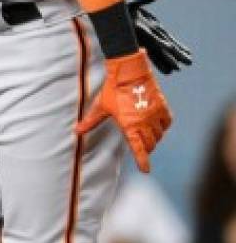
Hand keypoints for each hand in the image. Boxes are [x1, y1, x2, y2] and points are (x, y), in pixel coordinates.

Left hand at [75, 49, 171, 172]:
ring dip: (153, 138)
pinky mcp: (163, 107)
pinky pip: (166, 123)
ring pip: (158, 135)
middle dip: (145, 148)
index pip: (138, 148)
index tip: (145, 170)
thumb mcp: (100, 106)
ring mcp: (155, 115)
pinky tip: (155, 124)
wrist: (129, 71)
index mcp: (130, 125)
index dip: (142, 161)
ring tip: (145, 134)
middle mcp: (145, 123)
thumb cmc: (113, 89)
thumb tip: (76, 131)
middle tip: (140, 147)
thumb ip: (90, 121)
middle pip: (150, 144)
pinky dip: (162, 127)